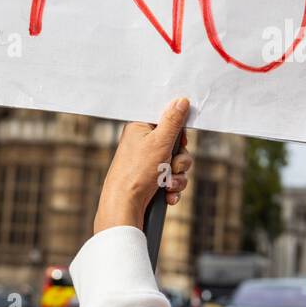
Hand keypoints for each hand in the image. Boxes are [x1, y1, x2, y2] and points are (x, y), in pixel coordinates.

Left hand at [94, 96, 192, 233]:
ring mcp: (147, 163)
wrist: (124, 206)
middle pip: (176, 145)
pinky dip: (173, 187)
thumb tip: (181, 100)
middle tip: (173, 166)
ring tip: (167, 185)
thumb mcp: (159, 141)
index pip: (167, 120)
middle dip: (180, 160)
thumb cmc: (136, 172)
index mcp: (140, 129)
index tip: (181, 141)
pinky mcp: (150, 180)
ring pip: (177, 164)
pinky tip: (167, 194)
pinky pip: (172, 179)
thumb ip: (173, 120)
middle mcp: (143, 144)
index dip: (178, 133)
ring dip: (178, 176)